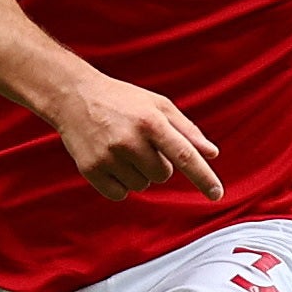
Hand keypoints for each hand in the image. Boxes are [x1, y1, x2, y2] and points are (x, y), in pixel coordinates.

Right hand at [46, 72, 223, 202]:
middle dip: (158, 164)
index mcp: (151, 121)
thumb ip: (187, 130)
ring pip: (142, 185)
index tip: (217, 195)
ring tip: (122, 148)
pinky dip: (120, 184)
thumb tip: (212, 154)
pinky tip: (111, 161)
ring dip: (138, 173)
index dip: (203, 177)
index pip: (184, 155)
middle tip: (140, 142)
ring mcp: (108, 156)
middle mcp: (130, 140)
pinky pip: (120, 194)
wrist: (74, 97)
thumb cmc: (124, 100)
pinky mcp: (91, 169)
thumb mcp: (158, 105)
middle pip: (163, 175)